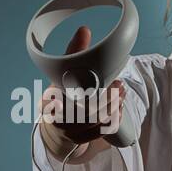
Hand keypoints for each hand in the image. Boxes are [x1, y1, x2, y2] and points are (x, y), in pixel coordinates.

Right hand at [37, 26, 126, 158]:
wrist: (57, 121)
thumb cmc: (63, 91)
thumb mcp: (64, 71)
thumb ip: (74, 52)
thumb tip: (84, 30)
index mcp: (49, 100)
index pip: (70, 97)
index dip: (92, 92)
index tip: (110, 81)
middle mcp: (56, 119)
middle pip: (85, 112)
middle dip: (107, 98)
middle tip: (120, 86)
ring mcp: (67, 132)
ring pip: (94, 123)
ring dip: (112, 108)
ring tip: (122, 95)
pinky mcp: (79, 140)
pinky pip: (99, 132)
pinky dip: (112, 120)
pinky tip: (119, 109)